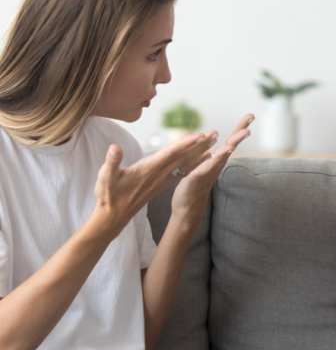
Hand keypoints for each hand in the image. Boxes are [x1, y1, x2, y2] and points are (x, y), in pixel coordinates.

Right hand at [94, 131, 216, 235]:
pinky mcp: (162, 184)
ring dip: (200, 152)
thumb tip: (114, 148)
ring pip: (185, 164)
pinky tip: (203, 159)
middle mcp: (159, 174)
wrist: (113, 216)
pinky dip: (194, 163)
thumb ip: (111, 162)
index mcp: (147, 170)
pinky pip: (182, 171)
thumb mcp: (105, 177)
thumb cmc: (108, 195)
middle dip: (199, 144)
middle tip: (215, 133)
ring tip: (214, 142)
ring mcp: (162, 180)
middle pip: (183, 157)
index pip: (170, 154)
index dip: (184, 144)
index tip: (199, 136)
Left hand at [170, 113, 254, 222]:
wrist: (186, 209)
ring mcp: (209, 170)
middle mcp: (216, 164)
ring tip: (245, 132)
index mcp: (215, 160)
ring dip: (234, 142)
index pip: (229, 141)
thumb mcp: (201, 169)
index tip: (250, 116)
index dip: (239, 129)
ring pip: (224, 154)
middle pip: (230, 144)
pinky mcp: (198, 177)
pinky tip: (225, 150)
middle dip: (240, 131)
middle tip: (252, 117)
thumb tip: (213, 150)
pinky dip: (217, 157)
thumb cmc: (193, 189)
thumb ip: (209, 159)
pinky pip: (208, 165)